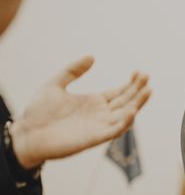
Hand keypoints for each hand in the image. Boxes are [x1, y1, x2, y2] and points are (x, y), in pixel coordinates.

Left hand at [10, 56, 150, 168]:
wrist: (25, 135)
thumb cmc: (38, 112)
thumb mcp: (55, 84)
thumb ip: (73, 70)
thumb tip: (92, 56)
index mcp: (94, 102)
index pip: (119, 92)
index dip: (131, 83)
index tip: (139, 72)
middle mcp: (100, 114)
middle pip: (127, 101)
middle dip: (139, 90)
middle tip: (147, 77)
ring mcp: (99, 126)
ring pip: (125, 115)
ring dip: (138, 104)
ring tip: (148, 90)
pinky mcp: (94, 138)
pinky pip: (114, 131)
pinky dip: (125, 122)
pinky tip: (132, 111)